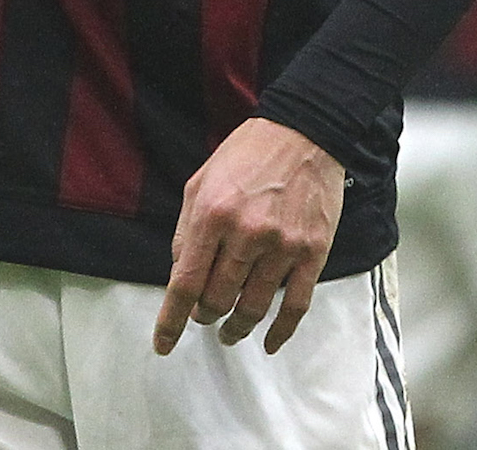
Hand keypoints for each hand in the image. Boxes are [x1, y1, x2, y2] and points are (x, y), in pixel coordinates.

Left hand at [154, 118, 343, 357]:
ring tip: (229, 332)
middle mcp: (246, 233)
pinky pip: (295, 306)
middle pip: (217, 299)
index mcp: (212, 214)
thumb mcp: (200, 182)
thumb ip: (185, 230)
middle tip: (204, 316)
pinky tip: (267, 342)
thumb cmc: (247, 155)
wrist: (305, 131)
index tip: (163, 345)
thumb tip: (179, 275)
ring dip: (236, 328)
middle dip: (205, 315)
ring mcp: (282, 245)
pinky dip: (280, 331)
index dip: (171, 320)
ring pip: (252, 307)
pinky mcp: (313, 252)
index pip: (185, 282)